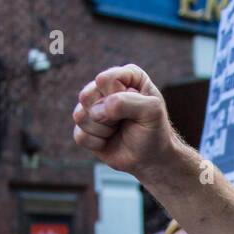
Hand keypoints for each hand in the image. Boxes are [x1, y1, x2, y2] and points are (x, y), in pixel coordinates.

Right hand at [71, 65, 185, 182]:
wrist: (151, 158)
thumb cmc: (154, 131)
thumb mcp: (151, 111)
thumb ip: (126, 102)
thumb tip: (96, 111)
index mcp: (126, 76)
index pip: (104, 80)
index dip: (117, 98)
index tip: (134, 110)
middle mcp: (106, 87)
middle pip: (86, 96)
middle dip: (108, 115)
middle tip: (125, 121)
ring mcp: (93, 107)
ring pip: (80, 116)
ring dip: (103, 130)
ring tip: (118, 130)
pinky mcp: (85, 127)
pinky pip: (79, 135)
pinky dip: (97, 143)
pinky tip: (109, 140)